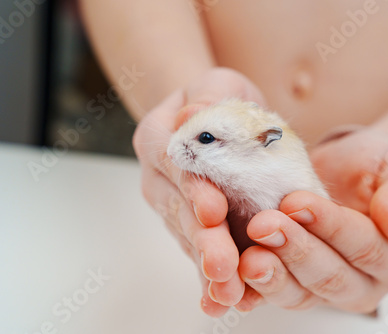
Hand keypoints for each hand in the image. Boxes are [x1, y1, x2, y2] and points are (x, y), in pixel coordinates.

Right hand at [132, 68, 265, 316]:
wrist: (207, 123)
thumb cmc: (216, 102)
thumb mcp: (215, 85)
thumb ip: (207, 97)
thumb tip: (193, 114)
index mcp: (158, 138)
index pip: (176, 162)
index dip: (194, 187)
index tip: (214, 210)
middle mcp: (159, 178)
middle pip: (180, 210)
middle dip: (203, 239)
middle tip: (222, 265)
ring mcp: (172, 207)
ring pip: (189, 239)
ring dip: (208, 267)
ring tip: (228, 293)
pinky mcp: (191, 228)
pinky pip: (199, 254)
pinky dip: (210, 279)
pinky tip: (223, 303)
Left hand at [235, 128, 387, 312]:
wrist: (343, 172)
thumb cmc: (373, 167)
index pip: (366, 248)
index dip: (330, 226)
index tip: (296, 201)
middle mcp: (366, 284)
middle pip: (331, 277)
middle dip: (295, 250)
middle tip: (263, 224)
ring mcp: (328, 292)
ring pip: (300, 293)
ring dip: (272, 274)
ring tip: (249, 256)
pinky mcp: (296, 288)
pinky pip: (275, 295)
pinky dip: (255, 289)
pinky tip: (237, 275)